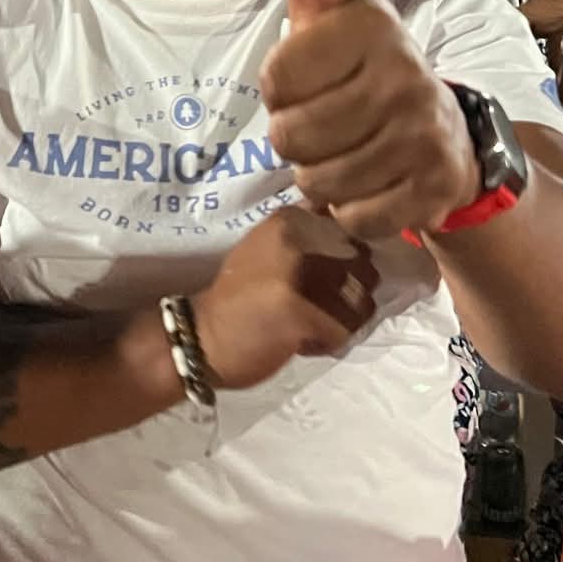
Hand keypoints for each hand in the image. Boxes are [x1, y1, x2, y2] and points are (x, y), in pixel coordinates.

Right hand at [191, 206, 378, 390]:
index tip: (320, 281)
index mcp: (290, 217)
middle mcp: (297, 237)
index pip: (352, 234)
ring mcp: (300, 274)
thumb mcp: (269, 249)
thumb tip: (359, 238)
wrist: (201, 337)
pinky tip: (301, 342)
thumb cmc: (239, 296)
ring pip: (361, 301)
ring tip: (310, 325)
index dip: (347, 264)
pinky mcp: (303, 312)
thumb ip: (309, 238)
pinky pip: (344, 332)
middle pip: (361, 267)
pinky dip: (328, 344)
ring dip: (343, 321)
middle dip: (351, 293)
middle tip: (318, 308)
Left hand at [261, 0, 480, 237]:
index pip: (274, 81)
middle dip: (296, 142)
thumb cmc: (368, 73)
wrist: (452, 138)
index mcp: (372, 24)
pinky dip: (353, 212)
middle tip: (327, 127)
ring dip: (320, 180)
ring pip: (318, 182)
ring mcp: (424, 134)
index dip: (280, 93)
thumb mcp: (335, 20)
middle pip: (291, 137)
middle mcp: (405, 73)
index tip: (309, 84)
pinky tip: (372, 184)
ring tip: (347, 154)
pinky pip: (354, 218)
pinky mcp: (434, 188)